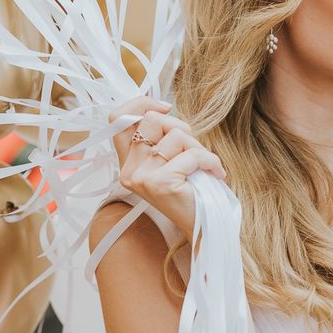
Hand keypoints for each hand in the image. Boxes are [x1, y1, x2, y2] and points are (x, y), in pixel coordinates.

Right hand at [109, 97, 225, 240]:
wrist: (201, 229)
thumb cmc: (190, 190)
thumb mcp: (170, 160)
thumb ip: (160, 138)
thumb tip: (163, 108)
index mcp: (127, 162)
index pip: (116, 118)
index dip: (139, 103)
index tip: (166, 108)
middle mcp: (129, 170)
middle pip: (151, 119)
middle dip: (180, 126)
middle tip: (194, 148)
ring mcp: (142, 177)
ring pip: (176, 135)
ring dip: (198, 147)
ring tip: (204, 166)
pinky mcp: (160, 183)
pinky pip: (193, 155)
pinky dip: (211, 161)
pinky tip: (216, 173)